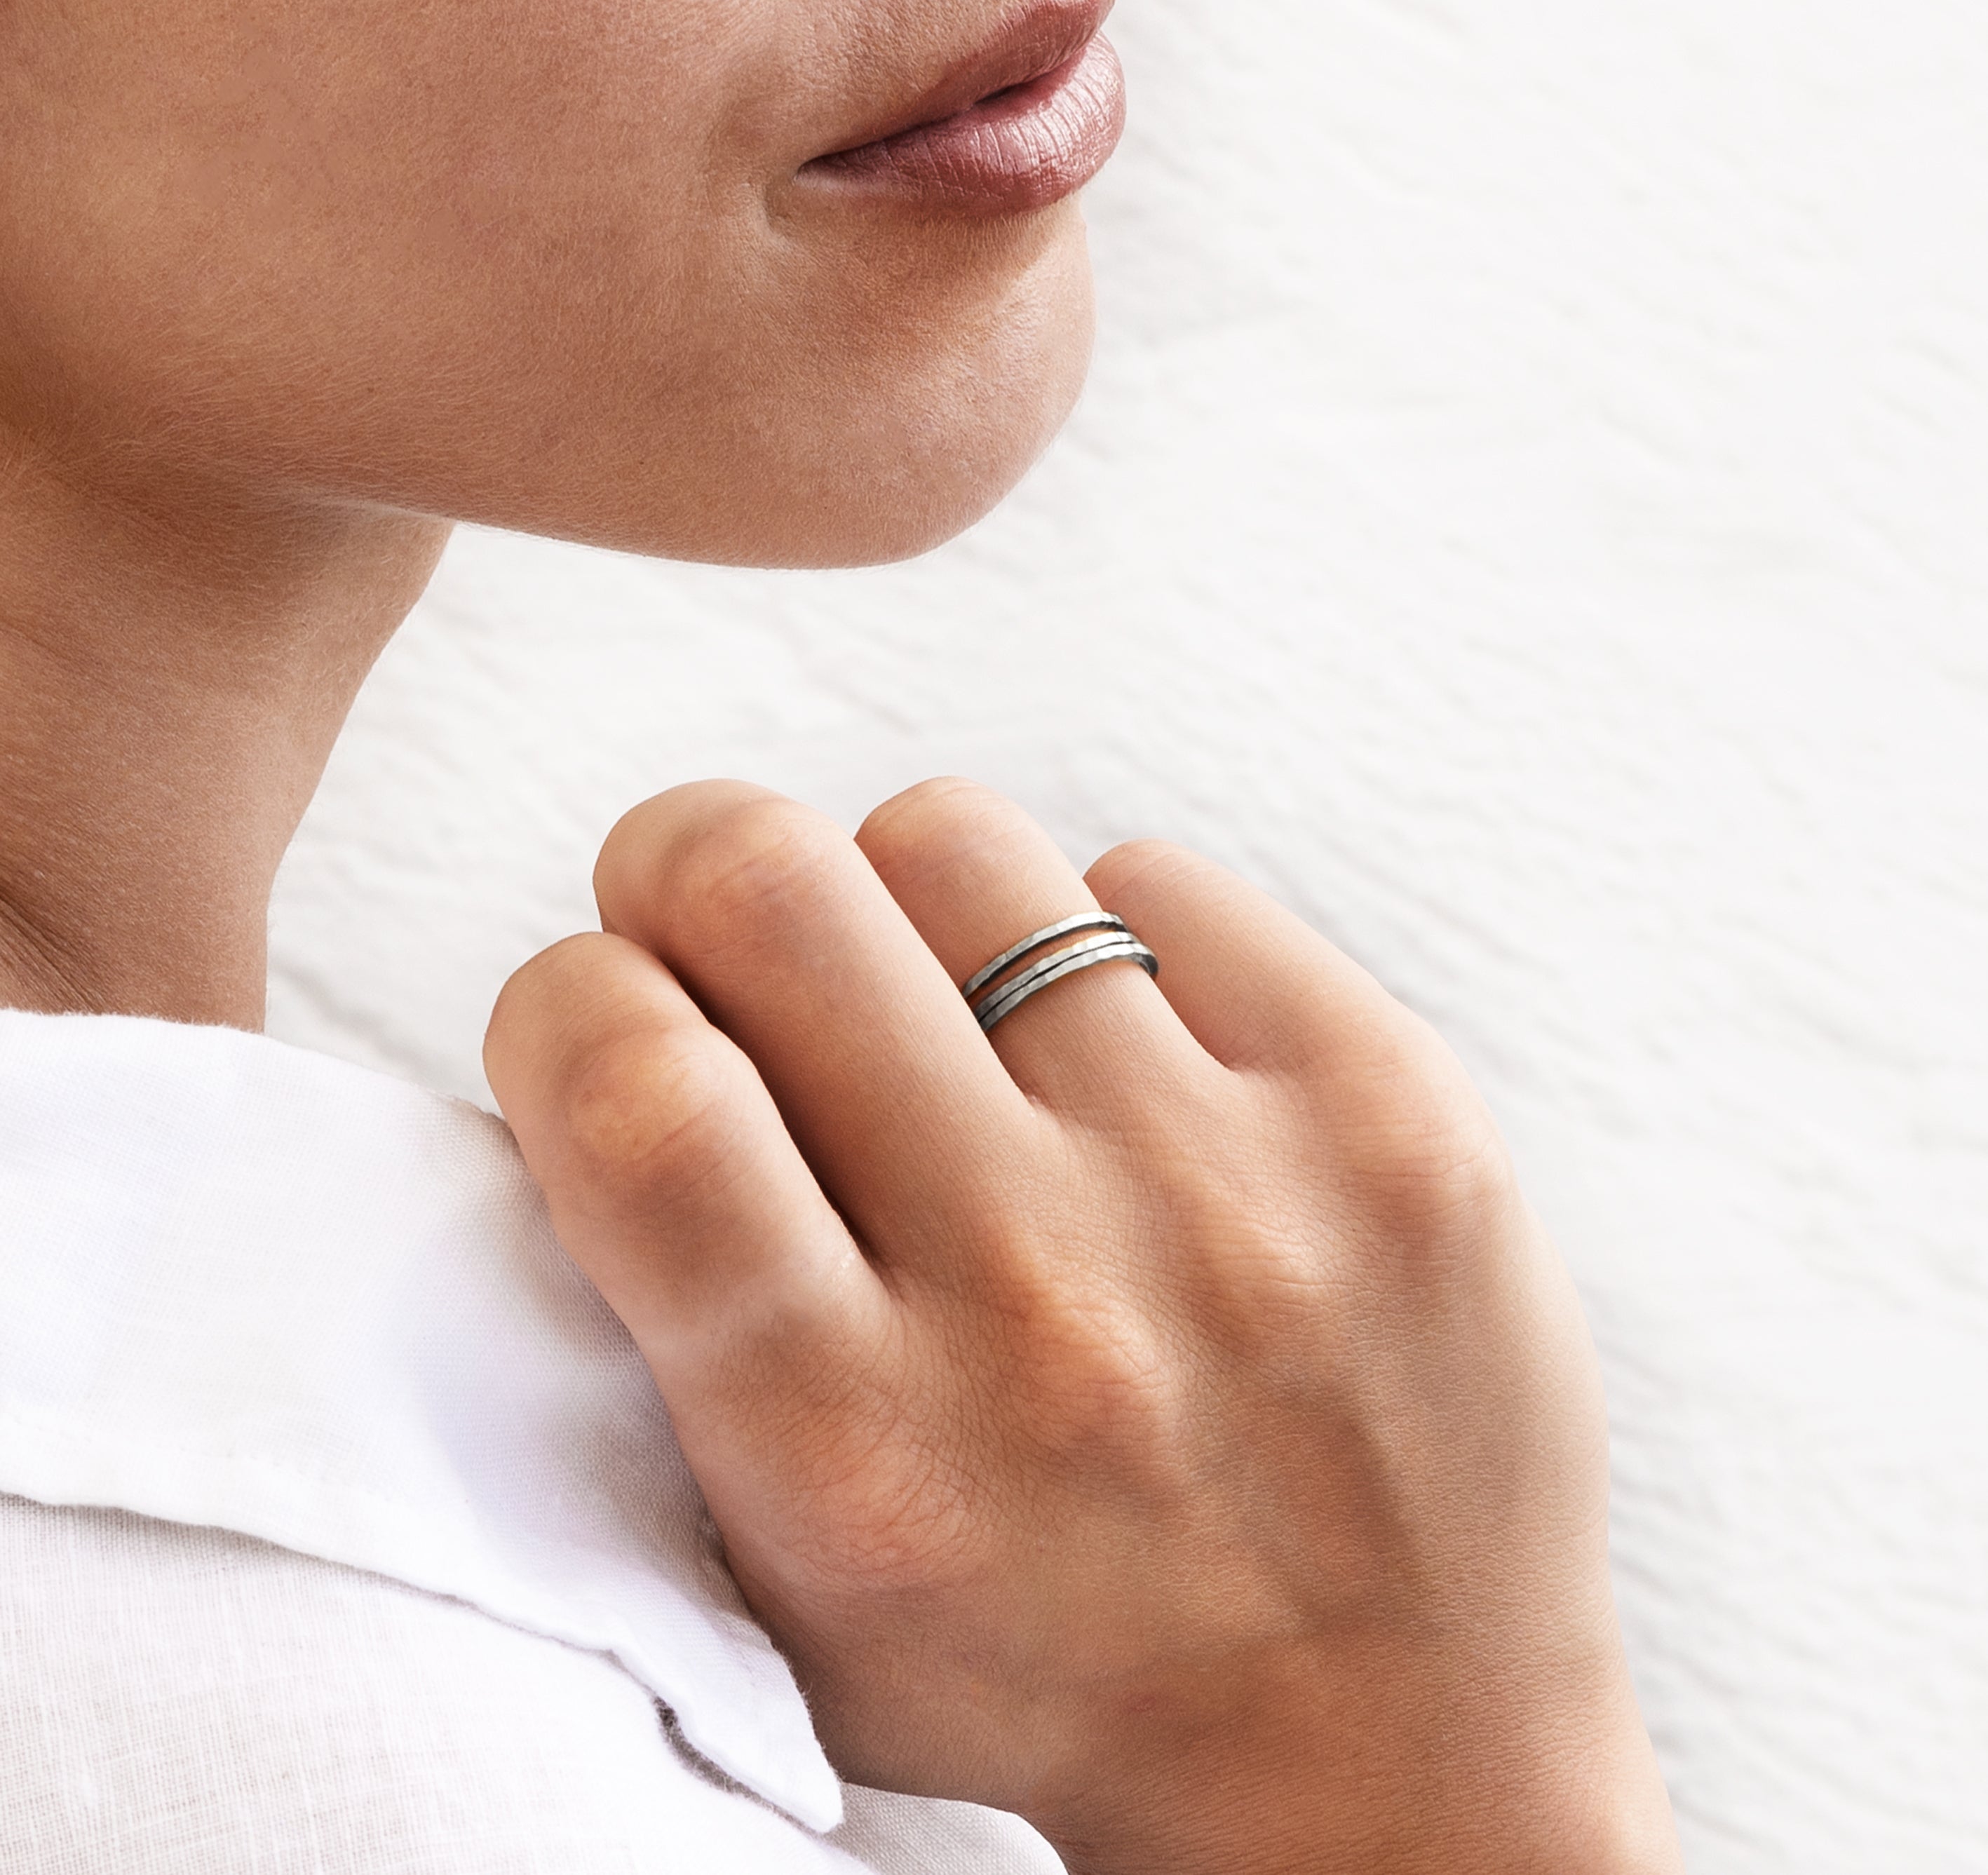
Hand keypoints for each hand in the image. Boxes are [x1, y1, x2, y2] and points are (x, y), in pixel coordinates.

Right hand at [485, 779, 1680, 1874]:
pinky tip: (1125, 1052)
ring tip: (946, 1003)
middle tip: (726, 919)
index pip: (630, 1093)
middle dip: (695, 858)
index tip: (604, 1018)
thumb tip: (594, 1053)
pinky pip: (1159, 882)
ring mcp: (1236, 1188)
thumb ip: (670, 1340)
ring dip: (902, 897)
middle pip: (773, 891)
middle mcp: (1041, 1300)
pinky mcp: (1390, 1115)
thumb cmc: (1060, 1661)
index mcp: (853, 1446)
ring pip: (958, 845)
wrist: (1396, 1760)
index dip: (566, 1002)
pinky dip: (1100, 931)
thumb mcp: (796, 1583)